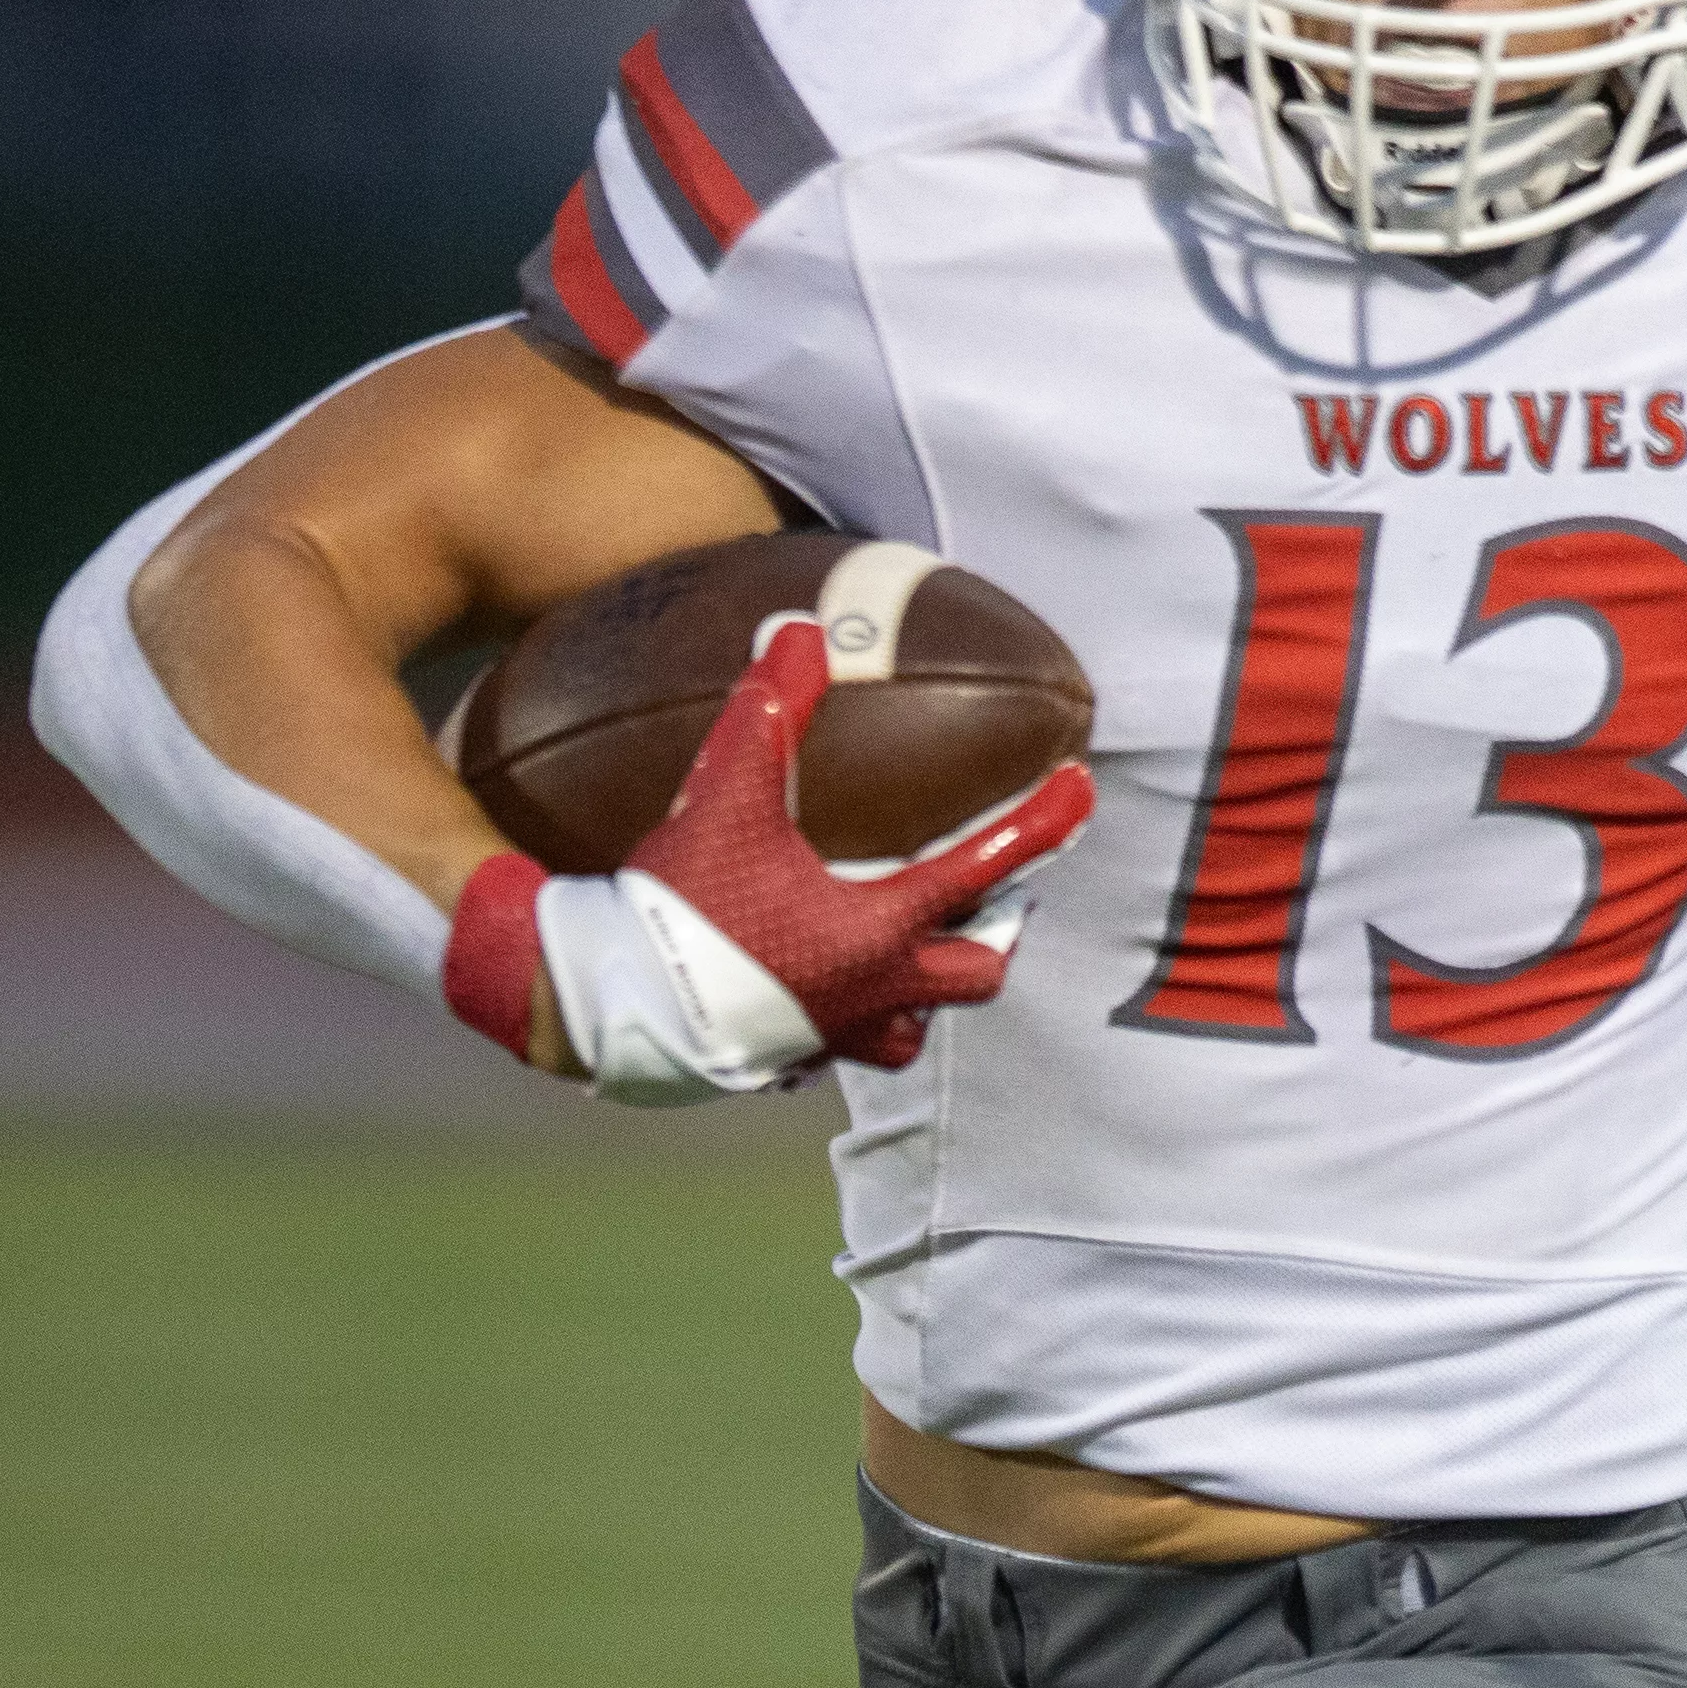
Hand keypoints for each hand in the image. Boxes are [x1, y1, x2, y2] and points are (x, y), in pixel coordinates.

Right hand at [441, 623, 1093, 1103]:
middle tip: (992, 892)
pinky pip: (853, 1044)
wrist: (603, 1006)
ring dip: (930, 982)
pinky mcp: (790, 1058)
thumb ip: (767, 713)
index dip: (1039, 824)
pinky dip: (860, 1013)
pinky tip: (829, 982)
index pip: (982, 869)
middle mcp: (873, 990)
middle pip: (976, 969)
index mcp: (875, 928)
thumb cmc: (673, 910)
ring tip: (916, 941)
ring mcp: (835, 1034)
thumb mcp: (723, 798)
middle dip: (993, 930)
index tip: (1083, 789)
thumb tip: (797, 629)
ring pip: (920, 1021)